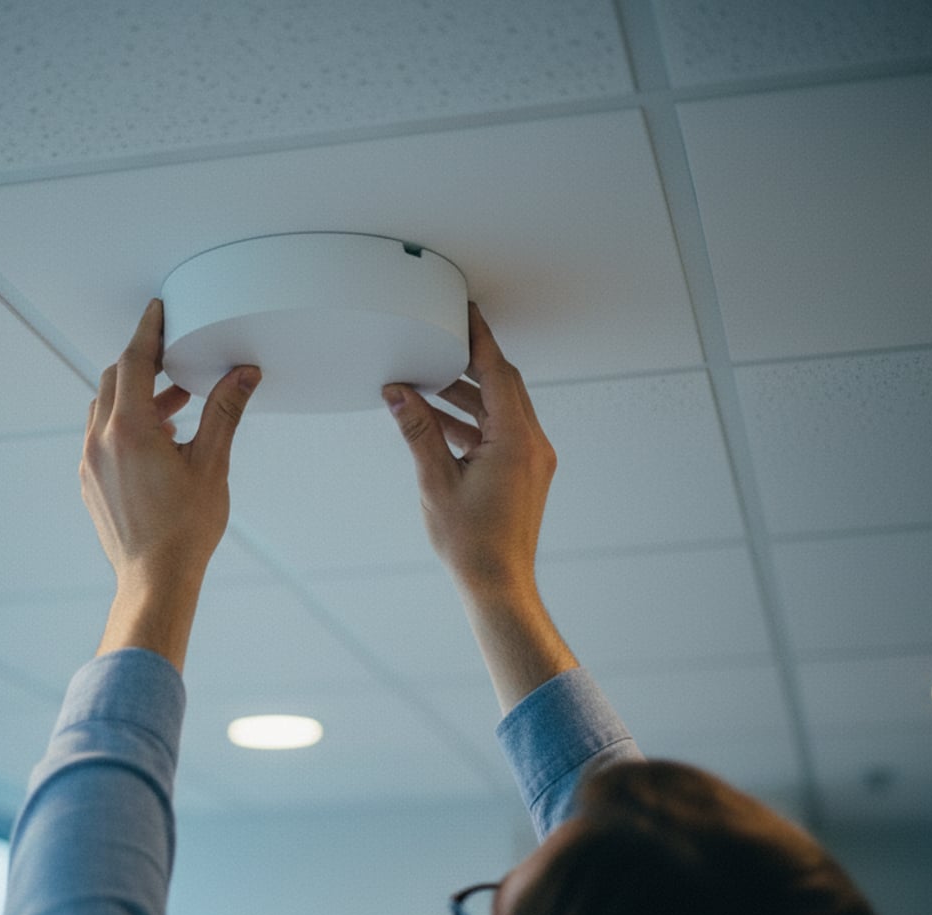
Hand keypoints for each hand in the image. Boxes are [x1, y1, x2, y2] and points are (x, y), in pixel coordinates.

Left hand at [83, 299, 259, 667]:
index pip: (133, 361)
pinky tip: (159, 440)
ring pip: (105, 408)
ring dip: (136, 396)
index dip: (147, 331)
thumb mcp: (212, 464)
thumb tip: (243, 374)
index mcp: (129, 430)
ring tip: (177, 405)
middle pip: (114, 380)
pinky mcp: (90, 482)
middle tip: (175, 358)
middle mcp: (100, 442)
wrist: (154, 580)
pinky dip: (125, 424)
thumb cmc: (184, 530)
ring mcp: (90, 463)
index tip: (157, 311)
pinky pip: (101, 436)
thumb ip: (224, 412)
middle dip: (143, 363)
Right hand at [383, 302, 575, 709]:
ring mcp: (531, 460)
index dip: (480, 340)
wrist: (498, 585)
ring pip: (500, 409)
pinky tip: (439, 420)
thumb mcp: (435, 481)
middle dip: (470, 362)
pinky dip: (472, 421)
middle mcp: (532, 445)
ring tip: (427, 382)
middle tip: (443, 339)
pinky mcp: (524, 473)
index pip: (498, 372)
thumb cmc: (472, 544)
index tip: (468, 313)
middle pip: (503, 385)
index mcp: (516, 441)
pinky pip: (500, 432)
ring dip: (466, 395)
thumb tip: (399, 393)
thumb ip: (418, 431)